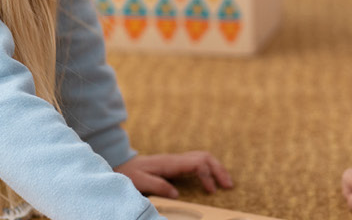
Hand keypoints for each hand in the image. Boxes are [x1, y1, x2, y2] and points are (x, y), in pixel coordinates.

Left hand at [114, 151, 232, 198]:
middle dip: (219, 170)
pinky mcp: (176, 163)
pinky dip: (209, 168)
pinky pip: (198, 161)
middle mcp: (176, 159)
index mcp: (170, 163)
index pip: (197, 164)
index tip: (211, 192)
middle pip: (205, 157)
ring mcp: (177, 159)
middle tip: (229, 185)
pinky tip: (212, 178)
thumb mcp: (140, 182)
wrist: (122, 163)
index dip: (207, 177)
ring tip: (226, 182)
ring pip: (203, 157)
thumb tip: (177, 194)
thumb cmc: (130, 173)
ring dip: (216, 168)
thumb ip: (158, 186)